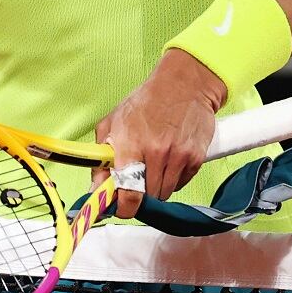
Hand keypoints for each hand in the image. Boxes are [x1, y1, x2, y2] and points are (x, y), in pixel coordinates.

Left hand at [92, 50, 224, 220]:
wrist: (185, 84)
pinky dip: (174, 179)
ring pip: (165, 193)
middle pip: (148, 197)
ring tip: (153, 168)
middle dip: (140, 195)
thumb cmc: (145, 102)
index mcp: (131, 145)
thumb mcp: (112, 123)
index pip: (129, 193)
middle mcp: (156, 153)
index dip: (125, 207)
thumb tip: (95, 190)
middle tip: (136, 182)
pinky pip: (181, 184)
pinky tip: (169, 161)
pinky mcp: (196, 158)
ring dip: (157, 187)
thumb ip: (101, 159)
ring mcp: (179, 156)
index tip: (122, 208)